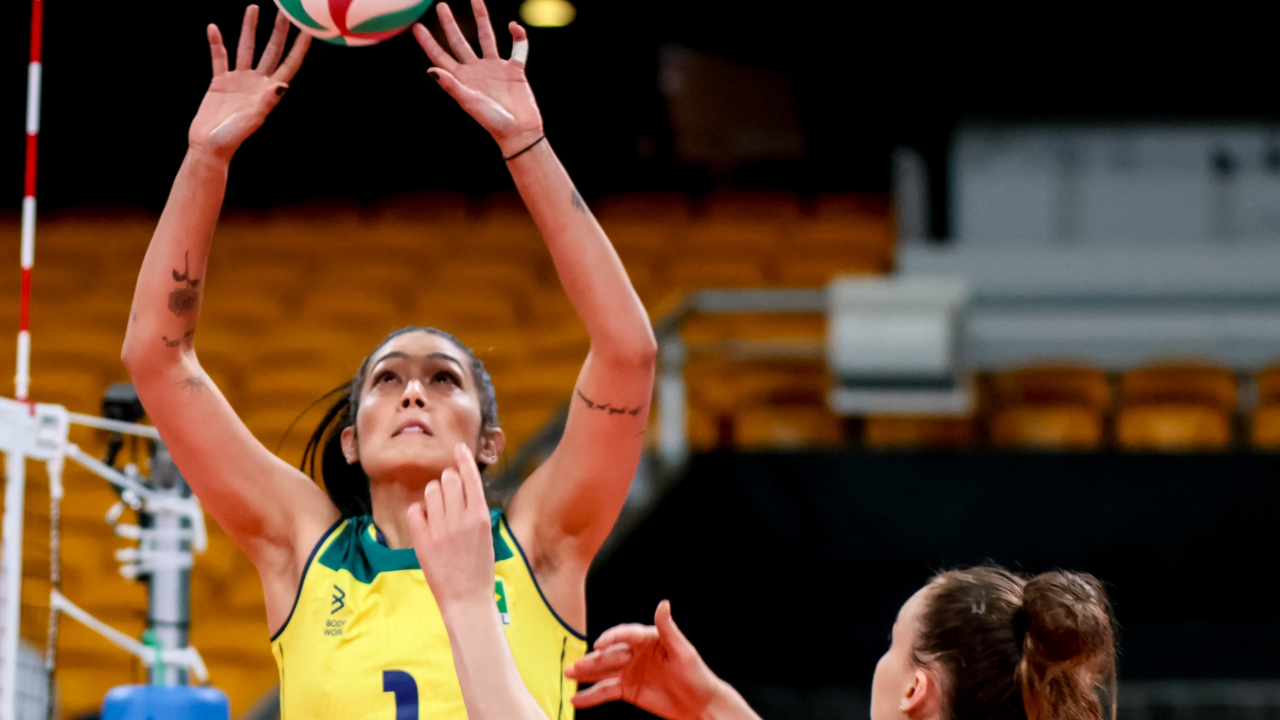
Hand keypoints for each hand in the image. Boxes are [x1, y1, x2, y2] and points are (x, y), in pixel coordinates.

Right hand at [188, 5, 309, 162]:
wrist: (209, 147)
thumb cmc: (232, 138)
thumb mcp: (252, 120)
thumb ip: (266, 103)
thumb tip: (282, 85)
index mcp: (269, 92)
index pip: (289, 64)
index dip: (299, 48)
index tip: (308, 30)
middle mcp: (257, 83)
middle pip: (271, 51)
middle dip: (278, 32)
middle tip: (284, 12)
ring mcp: (238, 81)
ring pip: (246, 49)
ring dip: (249, 29)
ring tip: (253, 8)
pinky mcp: (220, 82)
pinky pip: (219, 58)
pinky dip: (216, 43)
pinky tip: (213, 28)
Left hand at [407, 443, 494, 607]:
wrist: (467, 598)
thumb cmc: (480, 568)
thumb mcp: (486, 535)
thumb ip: (475, 511)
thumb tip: (463, 488)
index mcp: (480, 516)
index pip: (470, 477)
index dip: (463, 459)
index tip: (458, 448)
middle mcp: (460, 518)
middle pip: (448, 479)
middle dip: (447, 481)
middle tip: (448, 492)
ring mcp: (440, 529)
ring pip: (430, 491)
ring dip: (432, 494)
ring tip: (436, 509)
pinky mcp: (423, 540)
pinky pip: (415, 511)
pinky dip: (418, 513)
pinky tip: (425, 522)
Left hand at [413, 0, 543, 155]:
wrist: (520, 132)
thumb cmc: (493, 122)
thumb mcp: (469, 103)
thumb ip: (451, 86)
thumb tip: (431, 70)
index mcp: (462, 79)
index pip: (440, 57)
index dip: (428, 42)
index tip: (417, 27)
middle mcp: (476, 71)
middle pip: (460, 42)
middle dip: (450, 24)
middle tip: (441, 6)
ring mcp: (495, 68)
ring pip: (487, 37)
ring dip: (482, 18)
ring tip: (476, 0)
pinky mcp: (514, 70)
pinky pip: (517, 48)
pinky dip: (518, 37)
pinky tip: (513, 27)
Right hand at [566, 601, 727, 719]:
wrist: (700, 704)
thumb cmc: (696, 674)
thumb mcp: (683, 651)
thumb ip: (669, 629)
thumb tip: (663, 604)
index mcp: (649, 639)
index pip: (627, 635)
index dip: (612, 637)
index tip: (599, 643)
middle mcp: (636, 653)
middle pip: (610, 655)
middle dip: (592, 659)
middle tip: (575, 664)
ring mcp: (630, 672)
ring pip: (604, 671)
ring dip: (585, 673)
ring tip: (569, 674)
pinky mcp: (628, 690)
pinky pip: (606, 691)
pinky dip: (591, 695)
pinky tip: (577, 698)